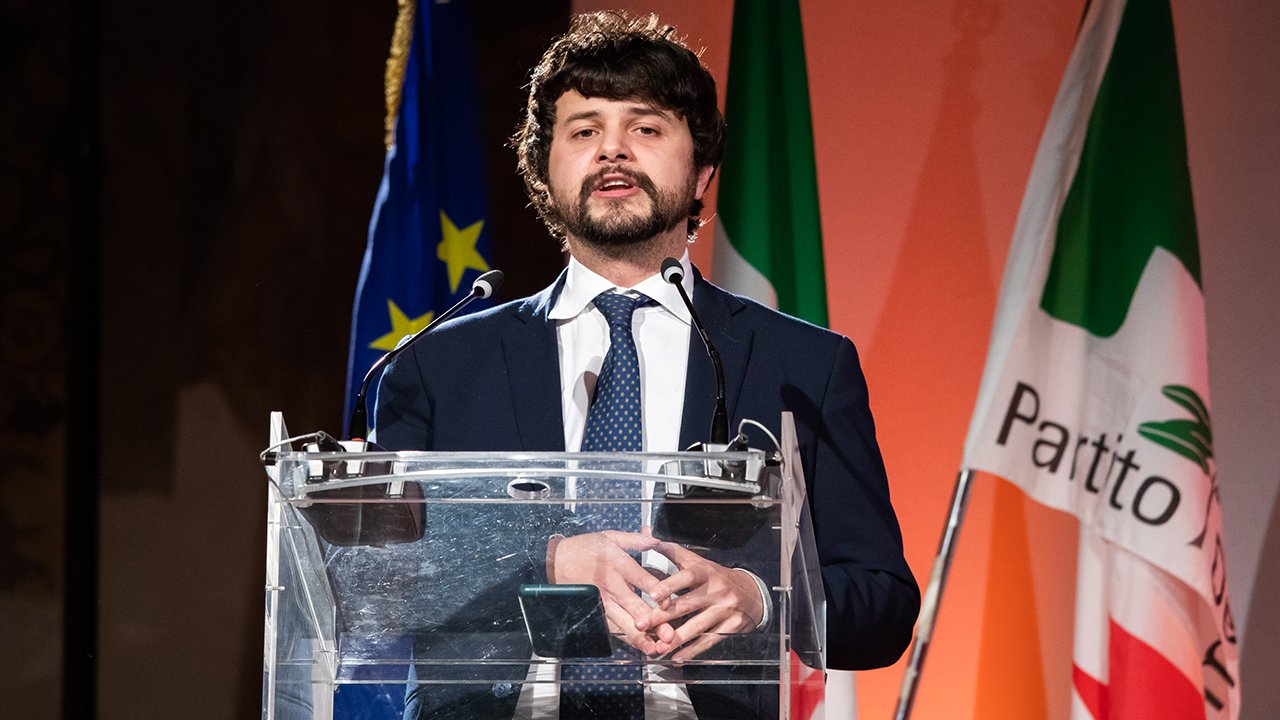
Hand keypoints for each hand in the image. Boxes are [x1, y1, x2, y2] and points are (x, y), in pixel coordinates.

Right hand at [547, 530, 666, 653]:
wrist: (554, 561)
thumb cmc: (583, 548)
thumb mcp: (609, 536)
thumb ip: (635, 539)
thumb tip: (655, 537)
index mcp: (617, 563)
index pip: (640, 579)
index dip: (656, 592)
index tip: (668, 603)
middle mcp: (610, 584)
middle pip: (634, 606)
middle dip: (652, 622)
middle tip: (668, 634)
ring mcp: (602, 601)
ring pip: (623, 622)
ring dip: (639, 637)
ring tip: (654, 648)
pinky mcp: (595, 612)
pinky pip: (612, 628)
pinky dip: (626, 638)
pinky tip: (638, 647)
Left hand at [638, 541, 763, 661]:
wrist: (751, 592)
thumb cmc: (716, 576)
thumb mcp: (697, 561)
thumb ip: (671, 551)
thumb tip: (646, 533)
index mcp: (704, 572)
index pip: (686, 576)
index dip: (669, 585)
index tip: (652, 594)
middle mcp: (715, 590)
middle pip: (686, 605)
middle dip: (662, 616)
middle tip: (641, 624)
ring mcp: (724, 610)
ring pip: (697, 626)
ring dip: (676, 638)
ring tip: (658, 646)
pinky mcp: (730, 626)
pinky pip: (709, 640)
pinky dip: (693, 650)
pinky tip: (678, 656)